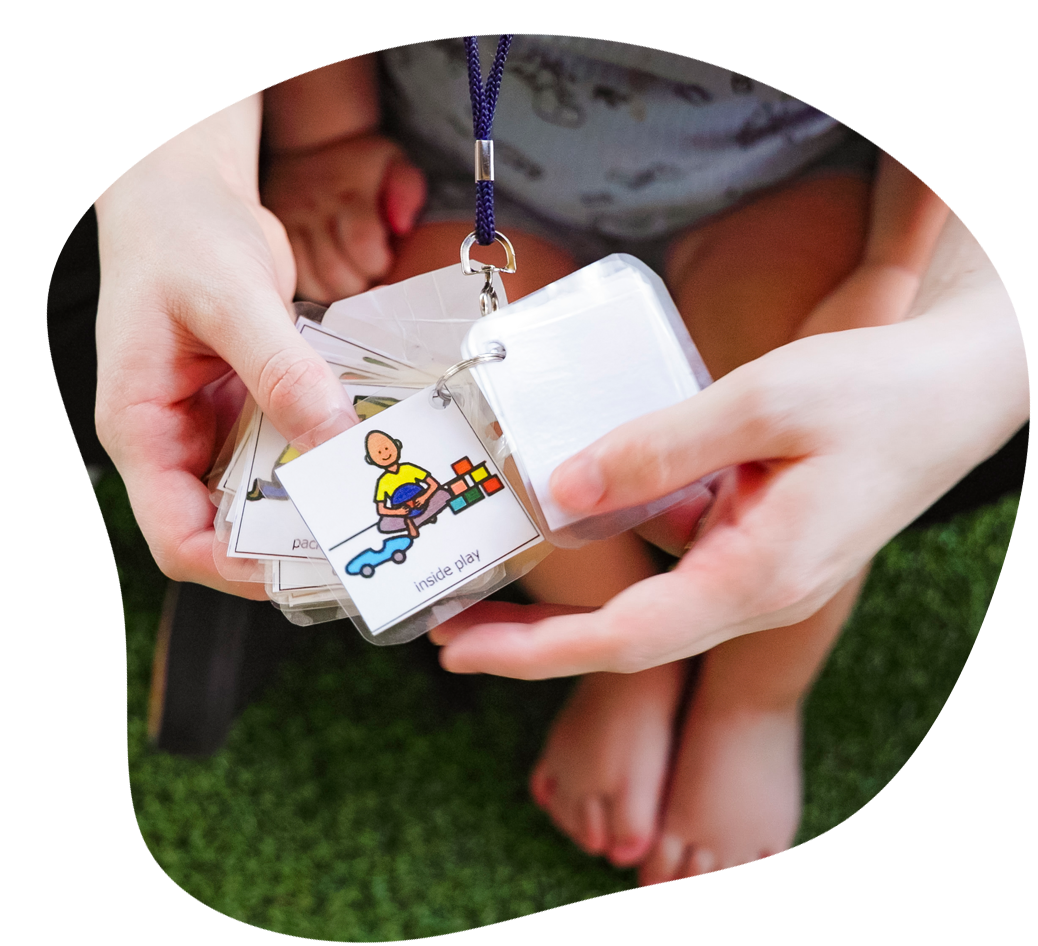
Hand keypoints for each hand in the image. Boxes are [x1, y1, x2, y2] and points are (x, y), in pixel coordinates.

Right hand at [94, 169, 357, 596]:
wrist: (185, 196)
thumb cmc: (180, 237)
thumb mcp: (231, 299)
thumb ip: (280, 370)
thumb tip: (333, 438)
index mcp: (142, 429)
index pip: (177, 538)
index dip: (235, 567)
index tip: (302, 567)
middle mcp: (175, 440)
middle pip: (226, 529)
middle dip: (288, 544)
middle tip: (359, 541)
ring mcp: (213, 427)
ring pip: (263, 494)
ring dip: (314, 502)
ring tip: (373, 503)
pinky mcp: (248, 407)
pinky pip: (287, 449)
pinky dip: (322, 456)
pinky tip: (363, 451)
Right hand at [262, 134, 425, 302]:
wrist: (311, 146)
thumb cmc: (363, 164)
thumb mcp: (395, 164)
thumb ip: (407, 191)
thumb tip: (402, 225)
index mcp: (349, 195)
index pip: (362, 243)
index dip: (378, 262)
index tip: (384, 257)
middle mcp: (315, 210)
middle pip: (335, 271)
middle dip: (360, 283)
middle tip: (368, 271)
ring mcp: (292, 225)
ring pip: (314, 282)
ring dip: (339, 291)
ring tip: (351, 276)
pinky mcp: (279, 237)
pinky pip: (295, 280)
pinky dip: (317, 289)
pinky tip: (331, 279)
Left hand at [430, 307, 1027, 676]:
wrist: (959, 389)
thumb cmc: (878, 394)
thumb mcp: (763, 402)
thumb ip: (661, 447)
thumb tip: (565, 485)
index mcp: (759, 575)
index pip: (629, 638)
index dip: (537, 651)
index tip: (462, 655)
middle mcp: (757, 592)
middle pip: (630, 641)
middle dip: (537, 643)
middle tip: (452, 633)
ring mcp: (761, 576)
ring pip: (650, 608)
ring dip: (572, 607)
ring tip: (493, 588)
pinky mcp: (760, 548)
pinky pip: (678, 567)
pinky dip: (619, 558)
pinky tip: (581, 519)